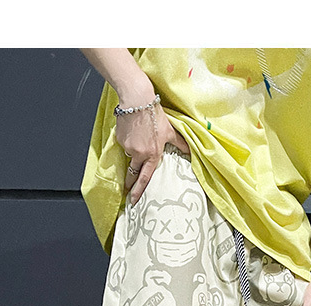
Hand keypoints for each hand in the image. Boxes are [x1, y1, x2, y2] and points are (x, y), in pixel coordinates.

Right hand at [116, 83, 190, 204]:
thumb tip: (191, 152)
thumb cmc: (155, 114)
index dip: (139, 191)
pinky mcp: (120, 139)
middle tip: (127, 191)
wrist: (137, 100)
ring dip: (132, 154)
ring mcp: (128, 147)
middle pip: (132, 174)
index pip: (145, 178)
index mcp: (152, 155)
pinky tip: (132, 131)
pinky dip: (128, 141)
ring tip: (137, 142)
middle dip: (130, 183)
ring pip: (129, 156)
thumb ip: (179, 143)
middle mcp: (139, 154)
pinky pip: (124, 144)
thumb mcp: (170, 131)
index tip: (134, 201)